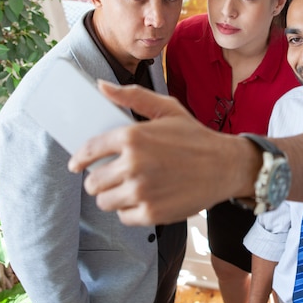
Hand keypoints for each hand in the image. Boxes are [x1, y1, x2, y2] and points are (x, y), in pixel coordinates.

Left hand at [68, 81, 257, 224]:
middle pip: (93, 182)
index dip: (79, 160)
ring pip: (105, 201)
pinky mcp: (151, 214)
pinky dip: (130, 211)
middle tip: (112, 177)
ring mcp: (141, 191)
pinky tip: (145, 199)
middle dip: (99, 180)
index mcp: (132, 136)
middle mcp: (133, 165)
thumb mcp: (167, 109)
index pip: (88, 151)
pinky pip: (124, 217)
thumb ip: (132, 97)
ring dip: (113, 196)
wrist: (226, 166)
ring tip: (129, 189)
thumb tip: (101, 86)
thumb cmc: (195, 137)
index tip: (76, 165)